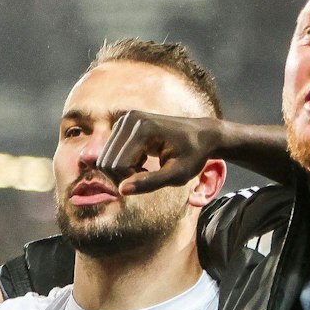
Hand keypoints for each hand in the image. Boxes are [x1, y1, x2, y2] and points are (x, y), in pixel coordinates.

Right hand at [99, 109, 225, 195]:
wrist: (204, 134)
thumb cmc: (195, 155)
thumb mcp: (178, 174)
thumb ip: (150, 183)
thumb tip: (121, 190)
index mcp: (143, 129)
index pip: (119, 165)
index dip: (131, 181)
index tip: (153, 181)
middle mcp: (129, 120)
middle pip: (107, 162)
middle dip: (123, 177)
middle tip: (147, 179)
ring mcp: (125, 119)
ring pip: (106, 159)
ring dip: (123, 172)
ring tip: (146, 171)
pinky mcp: (123, 123)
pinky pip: (110, 153)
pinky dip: (123, 163)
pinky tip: (142, 162)